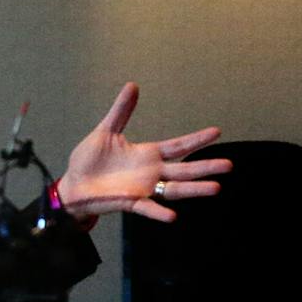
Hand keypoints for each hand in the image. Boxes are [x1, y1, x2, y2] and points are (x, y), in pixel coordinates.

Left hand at [58, 83, 231, 222]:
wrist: (72, 185)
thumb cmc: (89, 160)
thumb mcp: (105, 131)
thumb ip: (121, 111)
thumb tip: (132, 85)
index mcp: (148, 154)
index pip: (178, 146)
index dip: (197, 140)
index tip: (217, 132)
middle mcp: (151, 173)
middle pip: (185, 170)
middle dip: (206, 167)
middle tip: (229, 165)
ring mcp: (143, 189)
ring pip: (175, 190)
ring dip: (195, 190)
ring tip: (216, 188)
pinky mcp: (130, 203)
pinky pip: (148, 208)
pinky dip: (159, 213)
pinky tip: (173, 216)